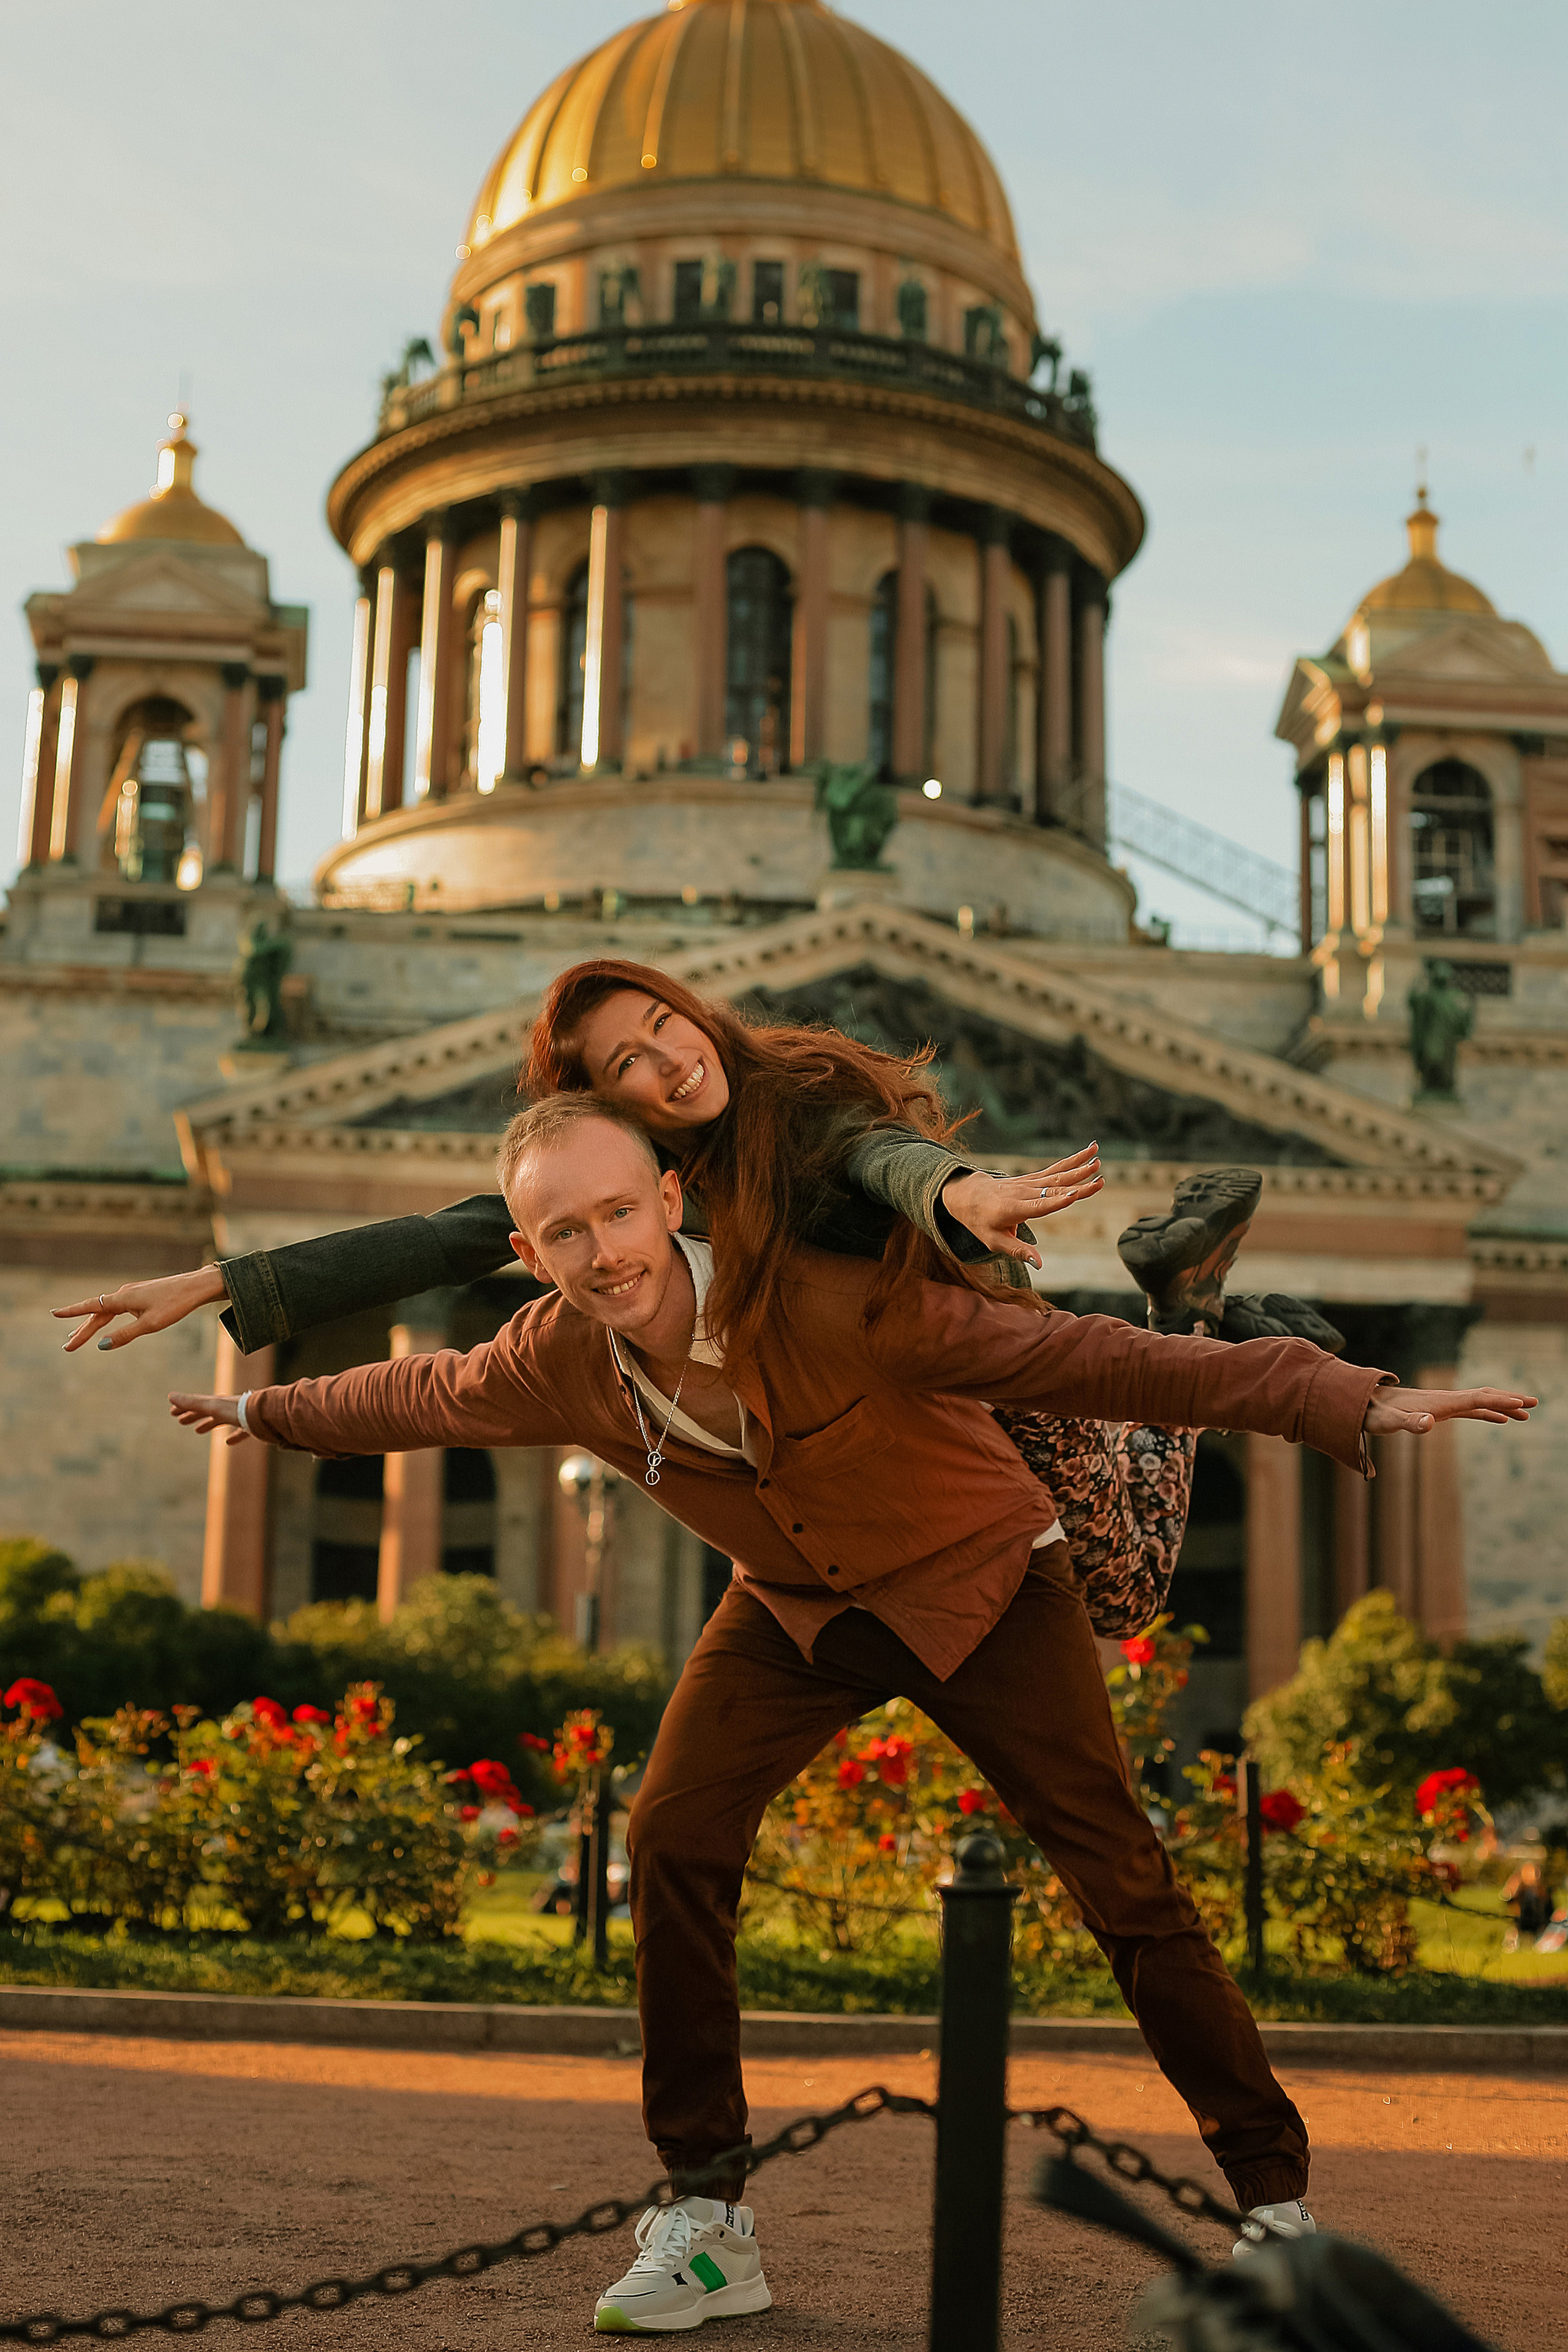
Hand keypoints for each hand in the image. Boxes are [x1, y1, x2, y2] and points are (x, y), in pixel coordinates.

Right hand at [53, 1266, 228, 1352]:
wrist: (196, 1287)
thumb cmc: (175, 1305)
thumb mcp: (150, 1324)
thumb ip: (125, 1335)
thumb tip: (101, 1346)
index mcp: (123, 1298)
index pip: (91, 1307)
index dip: (72, 1312)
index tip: (54, 1314)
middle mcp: (124, 1293)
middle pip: (97, 1314)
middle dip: (81, 1330)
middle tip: (67, 1347)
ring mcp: (132, 1293)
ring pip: (107, 1311)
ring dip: (92, 1324)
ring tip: (77, 1336)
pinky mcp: (141, 1295)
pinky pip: (116, 1308)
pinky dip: (106, 1318)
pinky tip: (104, 1323)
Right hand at [168, 1391, 251, 1447]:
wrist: (266, 1415)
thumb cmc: (237, 1410)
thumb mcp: (212, 1407)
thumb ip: (192, 1403)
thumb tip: (170, 1396)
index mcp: (218, 1402)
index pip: (197, 1403)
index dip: (184, 1407)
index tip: (172, 1412)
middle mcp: (229, 1408)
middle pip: (207, 1410)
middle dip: (193, 1414)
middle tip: (180, 1421)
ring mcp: (241, 1417)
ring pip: (221, 1420)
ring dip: (208, 1423)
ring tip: (198, 1430)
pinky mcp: (252, 1427)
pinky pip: (240, 1431)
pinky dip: (232, 1436)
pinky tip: (228, 1442)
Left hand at [940, 1144, 1102, 1268]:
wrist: (965, 1194)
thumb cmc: (979, 1221)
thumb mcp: (993, 1241)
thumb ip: (1018, 1251)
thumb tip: (1039, 1264)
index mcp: (1013, 1209)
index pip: (1038, 1206)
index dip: (1056, 1201)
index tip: (1075, 1194)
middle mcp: (1022, 1193)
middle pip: (1054, 1189)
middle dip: (1077, 1184)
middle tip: (1100, 1179)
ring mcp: (1027, 1183)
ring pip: (1056, 1174)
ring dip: (1078, 1166)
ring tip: (1098, 1158)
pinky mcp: (1031, 1178)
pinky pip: (1054, 1169)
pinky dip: (1071, 1161)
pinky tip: (1087, 1153)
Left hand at [1363, 1384, 1536, 1435]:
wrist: (1363, 1404)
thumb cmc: (1374, 1415)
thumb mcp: (1389, 1421)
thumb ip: (1408, 1423)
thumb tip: (1428, 1423)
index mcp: (1440, 1402)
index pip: (1476, 1399)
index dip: (1499, 1401)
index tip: (1522, 1403)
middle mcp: (1445, 1400)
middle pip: (1484, 1396)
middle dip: (1510, 1399)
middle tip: (1536, 1402)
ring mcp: (1444, 1404)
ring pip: (1481, 1403)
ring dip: (1503, 1407)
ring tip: (1527, 1414)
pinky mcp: (1439, 1410)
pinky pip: (1471, 1410)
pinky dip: (1488, 1413)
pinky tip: (1499, 1420)